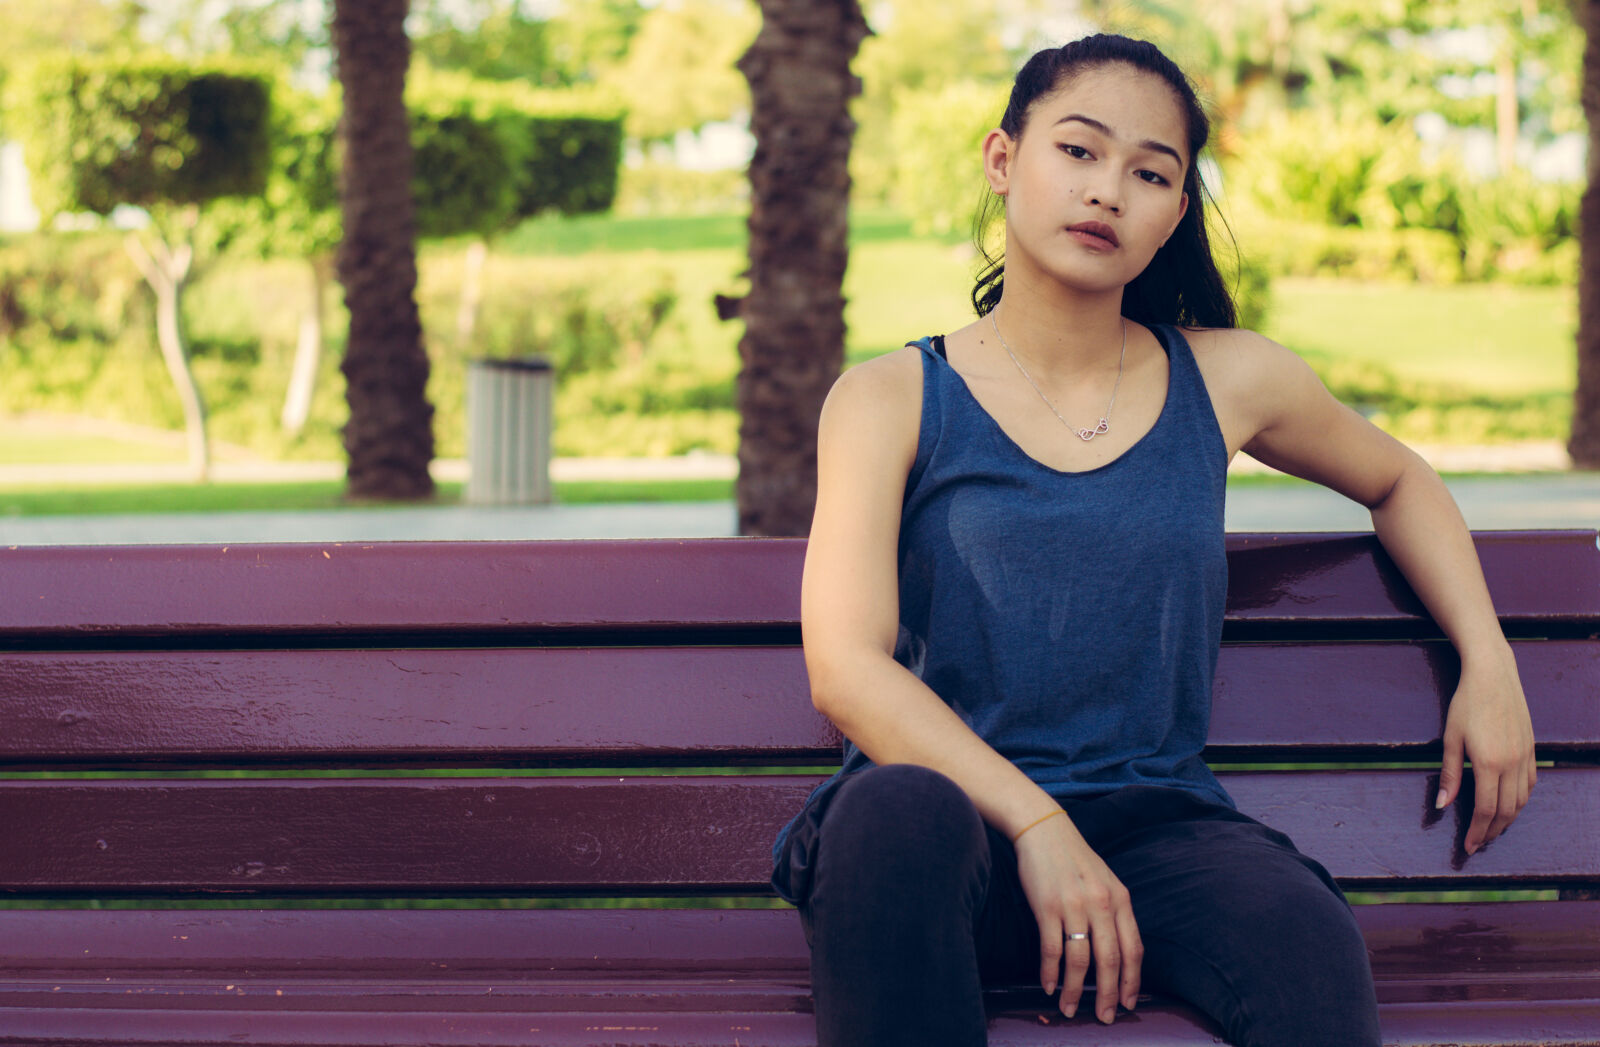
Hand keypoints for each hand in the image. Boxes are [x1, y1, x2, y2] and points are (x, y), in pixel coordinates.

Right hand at [1011, 809, 1140, 1022]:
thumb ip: (1114, 911)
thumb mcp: (1105, 880)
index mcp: (1120, 899)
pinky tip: (1049, 986)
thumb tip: (1118, 951)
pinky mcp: (1047, 906)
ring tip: (1071, 1008)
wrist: (1043, 830)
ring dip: (1076, 990)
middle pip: (1110, 960)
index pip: (1133, 949)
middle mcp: (1100, 904)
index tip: (1129, 1002)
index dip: (1133, 980)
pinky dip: (1051, 972)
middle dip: (1109, 994)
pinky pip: (1051, 948)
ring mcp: (1073, 905)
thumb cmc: (1074, 858)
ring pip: (1080, 960)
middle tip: (1106, 1017)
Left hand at [1437, 644, 1536, 853]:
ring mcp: (1526, 757)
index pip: (1484, 810)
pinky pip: (1530, 784)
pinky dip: (1521, 799)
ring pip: (1521, 800)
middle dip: (1492, 831)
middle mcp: (1512, 764)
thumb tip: (1442, 805)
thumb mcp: (1450, 739)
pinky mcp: (1532, 749)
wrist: (1494, 676)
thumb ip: (1449, 775)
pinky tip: (1510, 804)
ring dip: (1508, 819)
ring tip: (1492, 829)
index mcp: (1489, 764)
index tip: (1468, 846)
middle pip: (1506, 811)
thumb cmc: (1466, 704)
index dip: (1477, 831)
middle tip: (1479, 843)